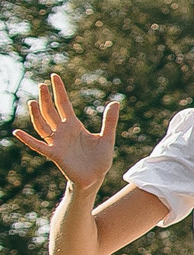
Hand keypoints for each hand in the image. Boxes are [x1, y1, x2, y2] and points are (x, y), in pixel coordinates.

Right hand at [13, 76, 120, 191]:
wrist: (95, 177)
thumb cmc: (99, 159)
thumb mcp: (107, 138)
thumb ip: (110, 121)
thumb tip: (115, 102)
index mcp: (74, 125)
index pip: (64, 104)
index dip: (59, 90)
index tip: (54, 76)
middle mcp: (62, 131)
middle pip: (50, 111)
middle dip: (46, 98)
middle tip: (41, 84)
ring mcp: (57, 142)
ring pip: (42, 125)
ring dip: (36, 114)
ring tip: (31, 101)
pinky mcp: (55, 154)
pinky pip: (38, 145)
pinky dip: (28, 139)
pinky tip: (17, 132)